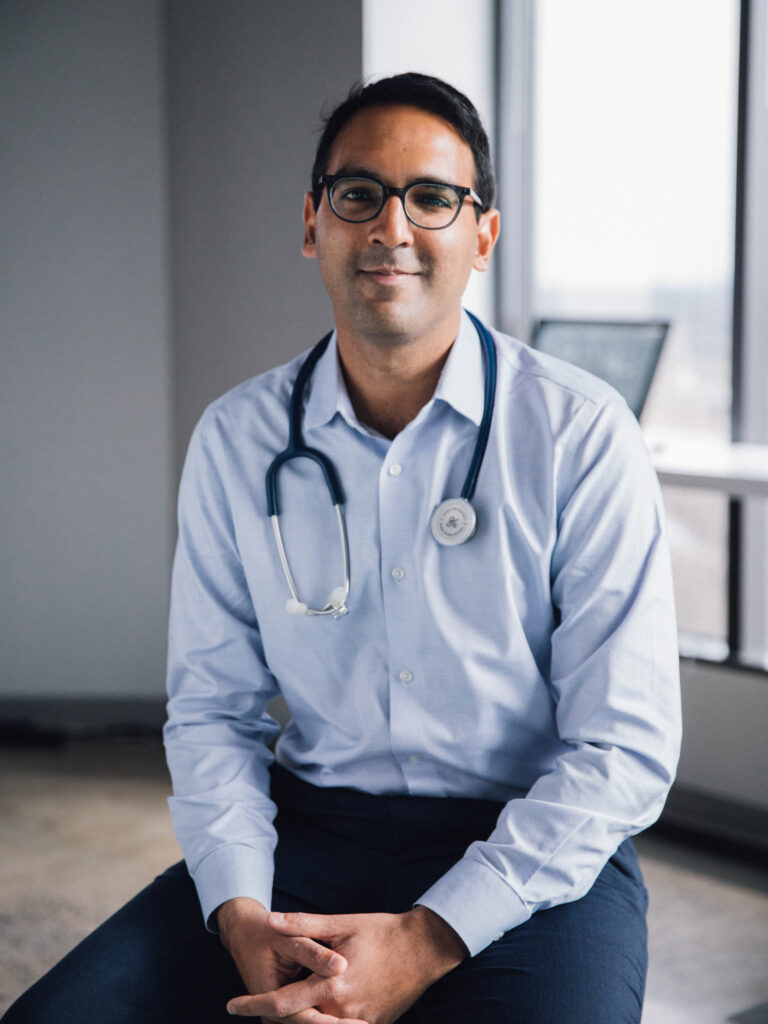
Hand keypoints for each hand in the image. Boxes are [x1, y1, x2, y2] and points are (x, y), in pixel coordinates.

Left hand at [225, 907, 467, 1022]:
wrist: (424, 949)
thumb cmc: (382, 931)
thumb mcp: (343, 924)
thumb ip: (305, 925)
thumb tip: (272, 921)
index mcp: (333, 983)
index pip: (283, 1003)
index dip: (254, 1006)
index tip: (231, 1005)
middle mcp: (344, 1010)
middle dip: (270, 1020)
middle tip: (250, 1010)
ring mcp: (360, 1022)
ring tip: (275, 1015)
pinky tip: (312, 1017)